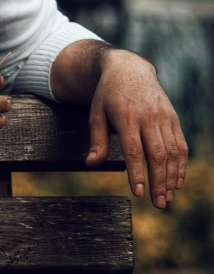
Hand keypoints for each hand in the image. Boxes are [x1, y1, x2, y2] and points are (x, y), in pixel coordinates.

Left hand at [85, 49, 187, 207]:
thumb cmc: (108, 95)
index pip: (133, 150)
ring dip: (171, 178)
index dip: (137, 173)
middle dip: (158, 182)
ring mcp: (163, 117)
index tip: (138, 193)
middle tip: (158, 204)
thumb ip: (97, 140)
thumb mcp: (96, 113)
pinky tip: (176, 182)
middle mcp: (148, 117)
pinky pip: (180, 145)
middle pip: (157, 155)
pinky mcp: (173, 118)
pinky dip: (181, 165)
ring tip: (166, 197)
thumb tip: (92, 164)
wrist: (129, 68)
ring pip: (172, 152)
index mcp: (126, 117)